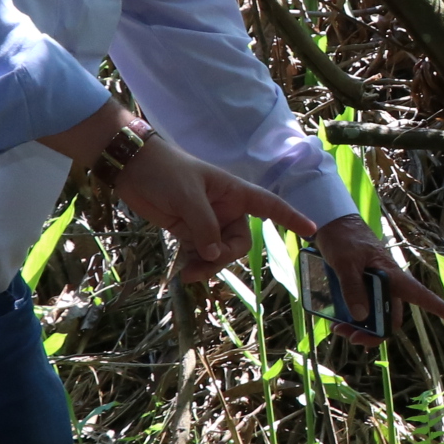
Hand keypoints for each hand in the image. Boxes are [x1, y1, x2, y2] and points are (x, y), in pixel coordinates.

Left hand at [114, 130, 319, 278]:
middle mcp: (225, 208)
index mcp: (233, 192)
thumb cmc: (164, 171)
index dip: (291, 217)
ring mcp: (207, 221)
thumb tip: (215, 255)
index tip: (312, 230)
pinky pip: (200, 254)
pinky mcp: (188, 231)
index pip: (269, 205)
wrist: (131, 168)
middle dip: (224, 258)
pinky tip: (182, 271)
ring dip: (207, 266)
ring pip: (219, 253)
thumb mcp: (187, 197)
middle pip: (239, 242)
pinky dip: (194, 264)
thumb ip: (204, 227)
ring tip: (187, 275)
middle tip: (202, 266)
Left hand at [312, 214, 443, 337]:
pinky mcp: (362, 289)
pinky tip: (338, 323)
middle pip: (392, 319)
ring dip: (361, 329)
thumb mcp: (346, 262)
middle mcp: (388, 286)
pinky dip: (353, 322)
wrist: (333, 225)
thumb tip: (362, 317)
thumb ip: (353, 288)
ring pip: (376, 318)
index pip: (422, 295)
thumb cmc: (346, 238)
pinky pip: (363, 312)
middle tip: (353, 337)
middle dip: (376, 334)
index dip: (441, 308)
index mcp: (393, 276)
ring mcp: (375, 289)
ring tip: (341, 330)